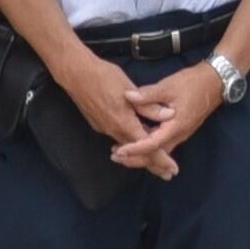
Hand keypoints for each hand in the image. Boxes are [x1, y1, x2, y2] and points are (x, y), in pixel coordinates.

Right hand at [57, 52, 179, 180]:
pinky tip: (135, 140)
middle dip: (153, 164)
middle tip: (167, 174)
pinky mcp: (99, 124)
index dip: (162, 159)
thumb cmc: (104, 77)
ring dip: (141, 155)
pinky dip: (130, 144)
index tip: (173, 170)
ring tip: (155, 161)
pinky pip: (118, 138)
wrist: (75, 75)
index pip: (147, 147)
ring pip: (127, 146)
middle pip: (137, 153)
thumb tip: (170, 115)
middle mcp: (113, 130)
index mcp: (124, 123)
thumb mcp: (130, 89)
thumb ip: (149, 105)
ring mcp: (104, 128)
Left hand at [111, 66, 225, 174]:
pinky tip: (136, 142)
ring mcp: (180, 133)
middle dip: (136, 158)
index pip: (153, 144)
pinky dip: (149, 146)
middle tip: (115, 156)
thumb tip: (128, 96)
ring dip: (141, 153)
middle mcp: (178, 134)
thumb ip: (148, 94)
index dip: (135, 149)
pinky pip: (162, 143)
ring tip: (121, 153)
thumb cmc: (193, 83)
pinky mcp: (179, 129)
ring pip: (159, 150)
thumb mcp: (169, 86)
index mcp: (176, 126)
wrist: (215, 82)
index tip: (120, 152)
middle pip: (155, 154)